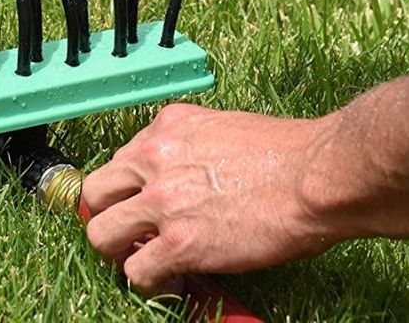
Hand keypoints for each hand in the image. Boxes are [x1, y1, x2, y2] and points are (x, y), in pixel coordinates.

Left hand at [82, 104, 334, 294]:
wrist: (313, 176)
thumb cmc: (284, 151)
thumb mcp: (220, 128)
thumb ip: (188, 147)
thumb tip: (180, 173)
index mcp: (164, 127)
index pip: (118, 161)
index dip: (126, 189)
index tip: (138, 205)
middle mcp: (153, 158)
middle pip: (95, 193)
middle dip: (107, 215)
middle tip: (129, 232)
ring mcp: (162, 201)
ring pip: (101, 234)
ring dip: (119, 250)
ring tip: (144, 258)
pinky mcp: (179, 242)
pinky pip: (135, 270)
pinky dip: (148, 280)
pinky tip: (171, 277)